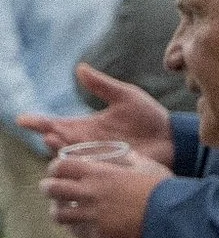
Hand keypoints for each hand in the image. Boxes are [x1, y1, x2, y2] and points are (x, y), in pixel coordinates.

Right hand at [20, 64, 175, 166]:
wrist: (174, 139)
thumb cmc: (150, 117)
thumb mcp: (126, 96)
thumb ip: (102, 85)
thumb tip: (80, 67)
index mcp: (85, 127)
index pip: (55, 125)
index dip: (38, 123)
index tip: (23, 119)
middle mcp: (86, 144)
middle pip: (57, 143)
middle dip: (48, 137)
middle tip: (47, 132)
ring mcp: (97, 159)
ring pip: (71, 158)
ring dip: (62, 151)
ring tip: (56, 140)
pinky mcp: (110, 170)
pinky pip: (91, 170)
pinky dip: (83, 165)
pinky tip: (79, 159)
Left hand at [42, 150, 169, 237]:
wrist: (175, 217)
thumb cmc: (164, 188)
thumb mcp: (147, 165)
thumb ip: (129, 158)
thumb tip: (122, 153)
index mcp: (100, 173)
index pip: (60, 167)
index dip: (55, 168)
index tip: (58, 170)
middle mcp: (90, 193)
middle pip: (51, 189)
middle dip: (48, 187)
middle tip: (52, 189)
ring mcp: (93, 216)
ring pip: (58, 214)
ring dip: (58, 210)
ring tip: (64, 209)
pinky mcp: (99, 234)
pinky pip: (75, 231)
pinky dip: (74, 226)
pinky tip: (81, 223)